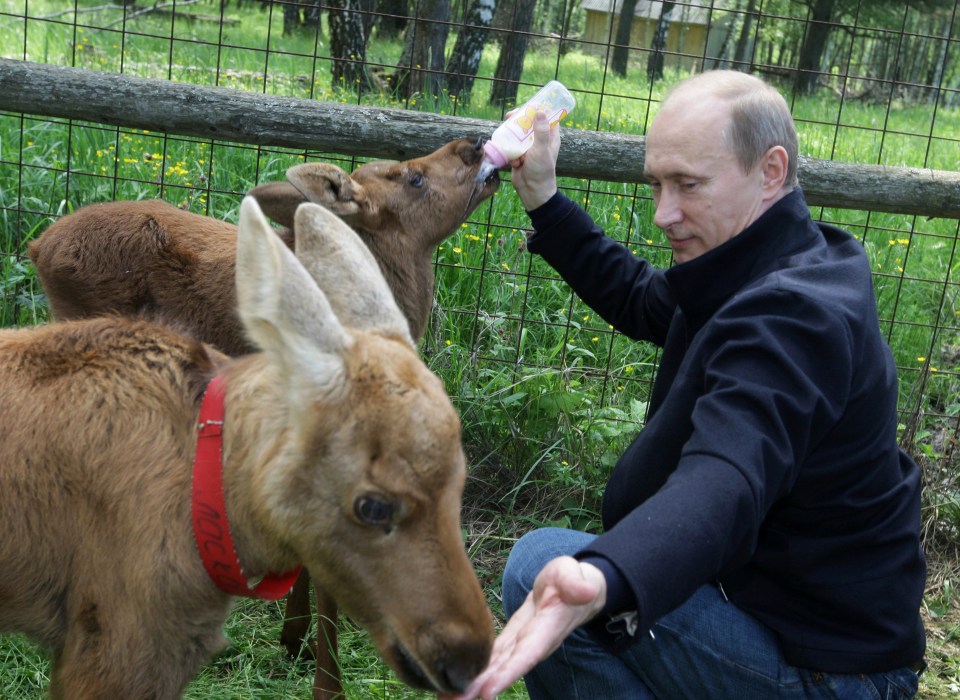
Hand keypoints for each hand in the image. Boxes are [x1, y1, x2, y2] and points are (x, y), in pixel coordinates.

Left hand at [444, 556, 606, 699]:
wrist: (572, 590)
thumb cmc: (572, 579)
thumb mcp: (574, 575)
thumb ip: (576, 583)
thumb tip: (587, 590)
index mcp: (547, 629)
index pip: (526, 654)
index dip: (508, 673)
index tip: (487, 692)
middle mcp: (532, 644)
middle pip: (505, 669)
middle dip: (480, 687)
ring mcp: (521, 645)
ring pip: (495, 668)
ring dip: (472, 684)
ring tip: (446, 699)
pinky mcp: (511, 640)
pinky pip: (492, 658)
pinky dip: (475, 671)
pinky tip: (456, 682)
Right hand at [509, 111, 559, 210]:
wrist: (532, 191)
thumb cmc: (541, 171)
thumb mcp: (541, 149)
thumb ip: (541, 131)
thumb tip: (539, 111)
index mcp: (550, 137)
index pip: (547, 117)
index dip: (539, 109)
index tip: (529, 105)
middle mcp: (540, 140)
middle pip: (529, 123)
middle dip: (519, 120)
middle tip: (510, 116)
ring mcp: (529, 148)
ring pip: (518, 134)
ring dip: (513, 137)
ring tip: (507, 136)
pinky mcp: (519, 155)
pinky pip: (512, 147)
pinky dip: (511, 152)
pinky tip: (514, 162)